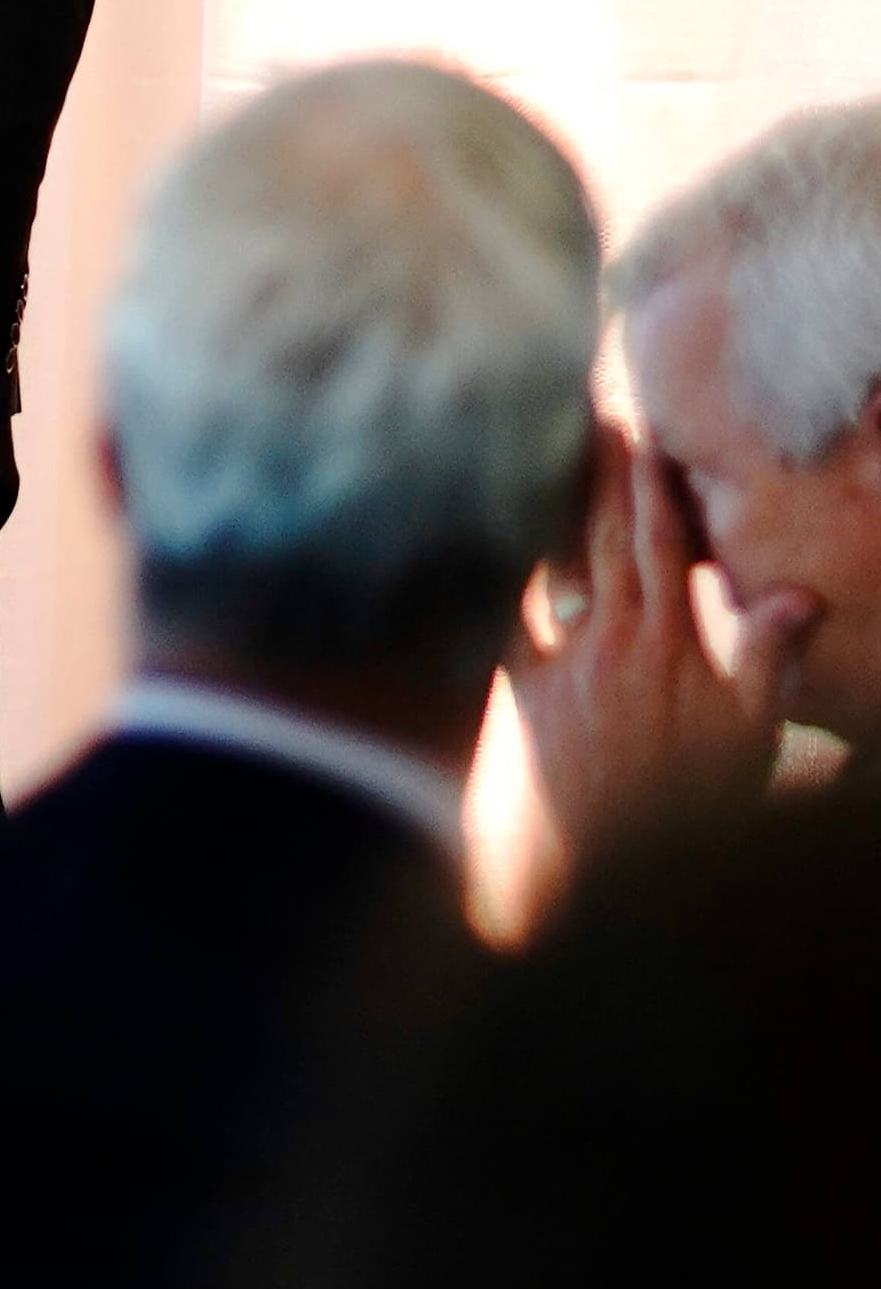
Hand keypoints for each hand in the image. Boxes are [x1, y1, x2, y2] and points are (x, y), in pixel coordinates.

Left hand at [510, 424, 812, 852]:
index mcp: (670, 645)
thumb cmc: (680, 811)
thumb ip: (766, 664)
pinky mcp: (517, 693)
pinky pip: (505, 622)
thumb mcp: (746, 744)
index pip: (661, 544)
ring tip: (546, 463)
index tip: (643, 428)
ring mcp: (559, 664)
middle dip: (599, 475)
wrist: (590, 871)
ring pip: (555, 569)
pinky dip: (502, 585)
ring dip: (552, 516)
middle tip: (592, 416)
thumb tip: (798, 596)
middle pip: (601, 538)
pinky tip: (491, 553)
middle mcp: (610, 641)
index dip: (651, 483)